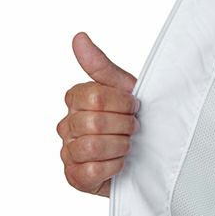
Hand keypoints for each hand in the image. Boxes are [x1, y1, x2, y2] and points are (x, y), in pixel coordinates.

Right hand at [57, 32, 139, 197]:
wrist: (147, 156)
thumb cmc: (134, 121)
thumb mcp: (125, 91)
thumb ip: (102, 68)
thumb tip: (79, 38)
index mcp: (76, 100)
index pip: (94, 96)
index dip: (123, 104)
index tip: (135, 109)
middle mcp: (67, 125)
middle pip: (94, 122)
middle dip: (124, 127)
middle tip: (133, 129)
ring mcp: (68, 152)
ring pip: (91, 147)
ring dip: (120, 147)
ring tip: (127, 146)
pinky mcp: (75, 177)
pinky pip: (92, 170)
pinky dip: (114, 167)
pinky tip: (121, 163)